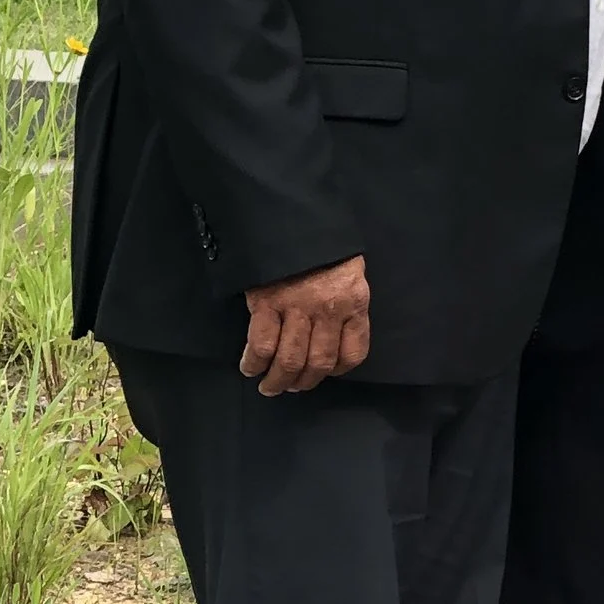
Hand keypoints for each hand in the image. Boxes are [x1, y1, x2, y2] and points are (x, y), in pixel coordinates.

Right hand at [241, 256, 371, 394]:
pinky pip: (261, 345)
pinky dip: (253, 363)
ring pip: (290, 360)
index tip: (325, 374)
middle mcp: (329, 309)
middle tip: (290, 387)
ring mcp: (297, 307)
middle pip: (319, 363)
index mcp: (354, 302)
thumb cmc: (324, 246)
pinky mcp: (267, 303)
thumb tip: (333, 336)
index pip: (354, 352)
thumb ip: (346, 303)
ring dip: (278, 381)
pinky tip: (249, 368)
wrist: (293, 216)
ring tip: (270, 386)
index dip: (338, 370)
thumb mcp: (349, 273)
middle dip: (303, 382)